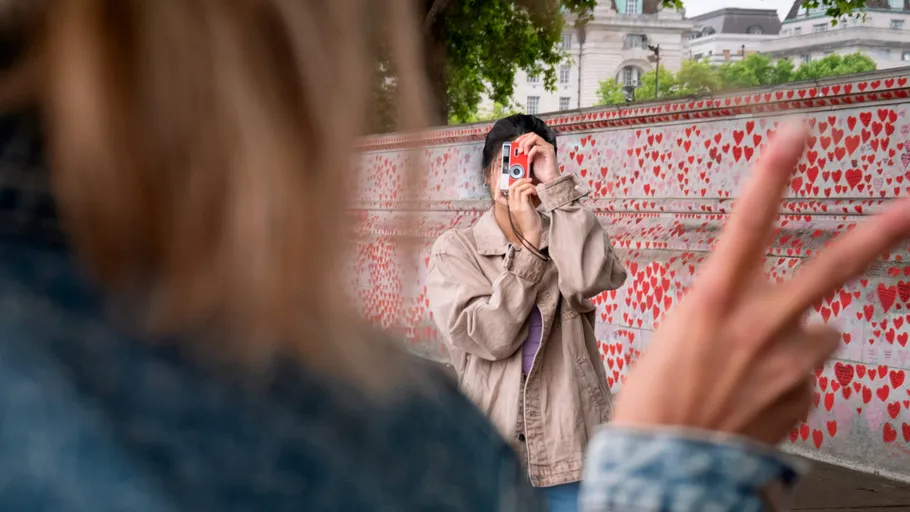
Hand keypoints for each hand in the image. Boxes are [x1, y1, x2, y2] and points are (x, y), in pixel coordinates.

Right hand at [500, 178, 541, 247]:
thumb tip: (528, 190)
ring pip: (517, 188)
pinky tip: (536, 193)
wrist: (532, 233)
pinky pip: (525, 193)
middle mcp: (512, 205)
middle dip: (520, 180)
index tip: (512, 178)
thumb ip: (525, 199)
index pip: (502, 193)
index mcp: (511, 206)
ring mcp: (516, 206)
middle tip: (529, 180)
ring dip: (527, 185)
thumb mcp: (527, 208)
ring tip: (534, 187)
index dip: (504, 184)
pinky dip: (531, 189)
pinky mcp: (523, 208)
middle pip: (511, 187)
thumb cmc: (531, 222)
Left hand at [514, 132, 558, 182]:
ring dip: (526, 144)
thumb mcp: (530, 162)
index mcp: (540, 146)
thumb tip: (516, 151)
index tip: (515, 143)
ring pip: (534, 138)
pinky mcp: (549, 152)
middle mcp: (544, 145)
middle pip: (532, 134)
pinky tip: (530, 161)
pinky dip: (531, 153)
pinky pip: (537, 147)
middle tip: (519, 150)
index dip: (522, 137)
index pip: (531, 135)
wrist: (550, 181)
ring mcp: (547, 148)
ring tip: (524, 154)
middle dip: (523, 141)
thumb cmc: (541, 173)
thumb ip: (525, 155)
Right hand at [612, 122, 909, 445]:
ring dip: (801, 337)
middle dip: (878, 233)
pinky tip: (756, 395)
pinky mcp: (802, 396)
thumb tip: (750, 307)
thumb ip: (721, 311)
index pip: (748, 223)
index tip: (796, 134)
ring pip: (820, 331)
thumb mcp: (672, 335)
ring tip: (758, 363)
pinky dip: (789, 378)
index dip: (773, 175)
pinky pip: (807, 374)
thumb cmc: (655, 399)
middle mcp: (759, 326)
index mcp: (714, 301)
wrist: (666, 465)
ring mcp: (787, 363)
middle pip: (830, 269)